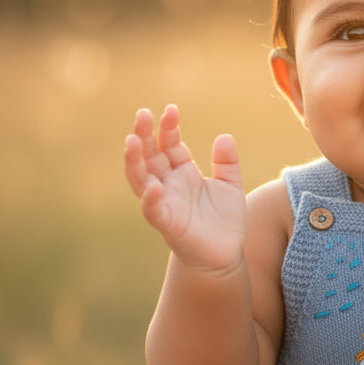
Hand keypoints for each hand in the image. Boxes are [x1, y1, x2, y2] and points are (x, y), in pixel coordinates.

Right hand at [124, 105, 246, 272]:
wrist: (226, 255)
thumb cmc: (224, 220)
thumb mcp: (231, 186)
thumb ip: (227, 163)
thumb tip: (224, 136)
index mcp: (182, 172)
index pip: (169, 144)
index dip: (168, 127)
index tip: (171, 109)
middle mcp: (168, 184)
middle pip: (149, 155)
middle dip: (145, 135)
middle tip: (143, 114)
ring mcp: (164, 203)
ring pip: (141, 179)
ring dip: (134, 161)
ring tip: (132, 140)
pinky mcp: (167, 225)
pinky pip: (153, 211)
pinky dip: (150, 199)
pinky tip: (154, 187)